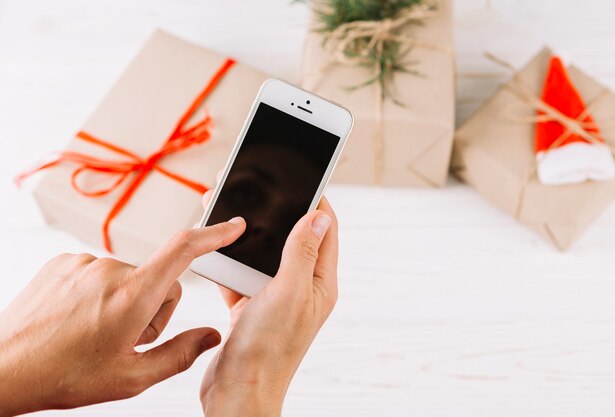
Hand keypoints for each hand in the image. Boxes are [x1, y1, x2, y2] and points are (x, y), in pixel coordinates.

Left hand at [0, 218, 245, 415]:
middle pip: (159, 279)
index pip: (184, 250)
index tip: (233, 226)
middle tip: (124, 339)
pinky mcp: (65, 262)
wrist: (3, 369)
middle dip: (153, 307)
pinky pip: (101, 272)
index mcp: (133, 296)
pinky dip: (99, 293)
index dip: (214, 235)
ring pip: (129, 278)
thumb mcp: (131, 378)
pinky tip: (79, 319)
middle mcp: (110, 270)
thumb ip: (180, 355)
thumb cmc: (63, 376)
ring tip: (95, 332)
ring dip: (124, 301)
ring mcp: (85, 263)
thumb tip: (210, 337)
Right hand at [199, 189, 338, 416]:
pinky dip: (228, 260)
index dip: (315, 201)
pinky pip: (240, 275)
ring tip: (227, 209)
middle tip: (255, 186)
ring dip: (247, 235)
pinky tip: (213, 246)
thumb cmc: (268, 349)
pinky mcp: (250, 307)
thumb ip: (302, 252)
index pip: (325, 230)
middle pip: (292, 238)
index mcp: (320, 283)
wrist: (236, 393)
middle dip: (275, 212)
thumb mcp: (289, 292)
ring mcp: (275, 298)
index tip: (301, 176)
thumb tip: (319, 215)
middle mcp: (301, 288)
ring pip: (262, 255)